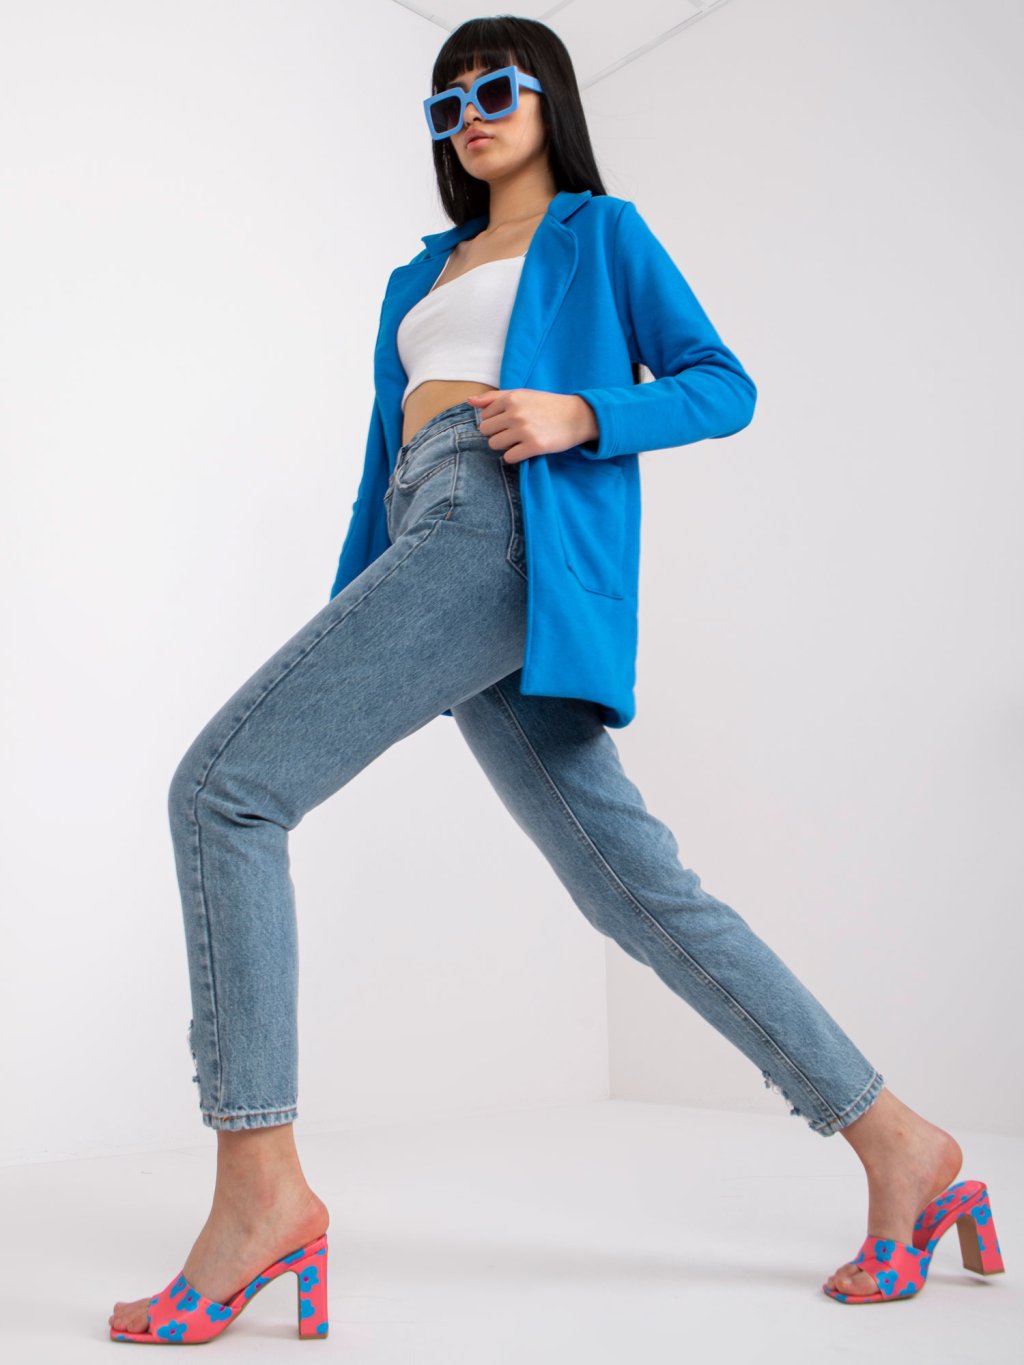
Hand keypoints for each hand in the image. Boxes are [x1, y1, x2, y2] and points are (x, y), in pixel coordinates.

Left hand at [467, 390, 598, 464]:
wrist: (577, 417)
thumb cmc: (547, 406)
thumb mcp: (522, 395)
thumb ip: (494, 398)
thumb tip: (469, 401)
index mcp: (511, 398)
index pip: (484, 417)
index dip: (495, 422)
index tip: (510, 422)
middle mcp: (516, 413)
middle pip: (486, 432)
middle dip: (497, 434)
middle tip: (514, 433)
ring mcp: (524, 430)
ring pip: (495, 445)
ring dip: (505, 446)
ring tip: (520, 441)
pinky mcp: (534, 446)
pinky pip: (509, 458)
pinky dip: (514, 457)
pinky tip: (525, 450)